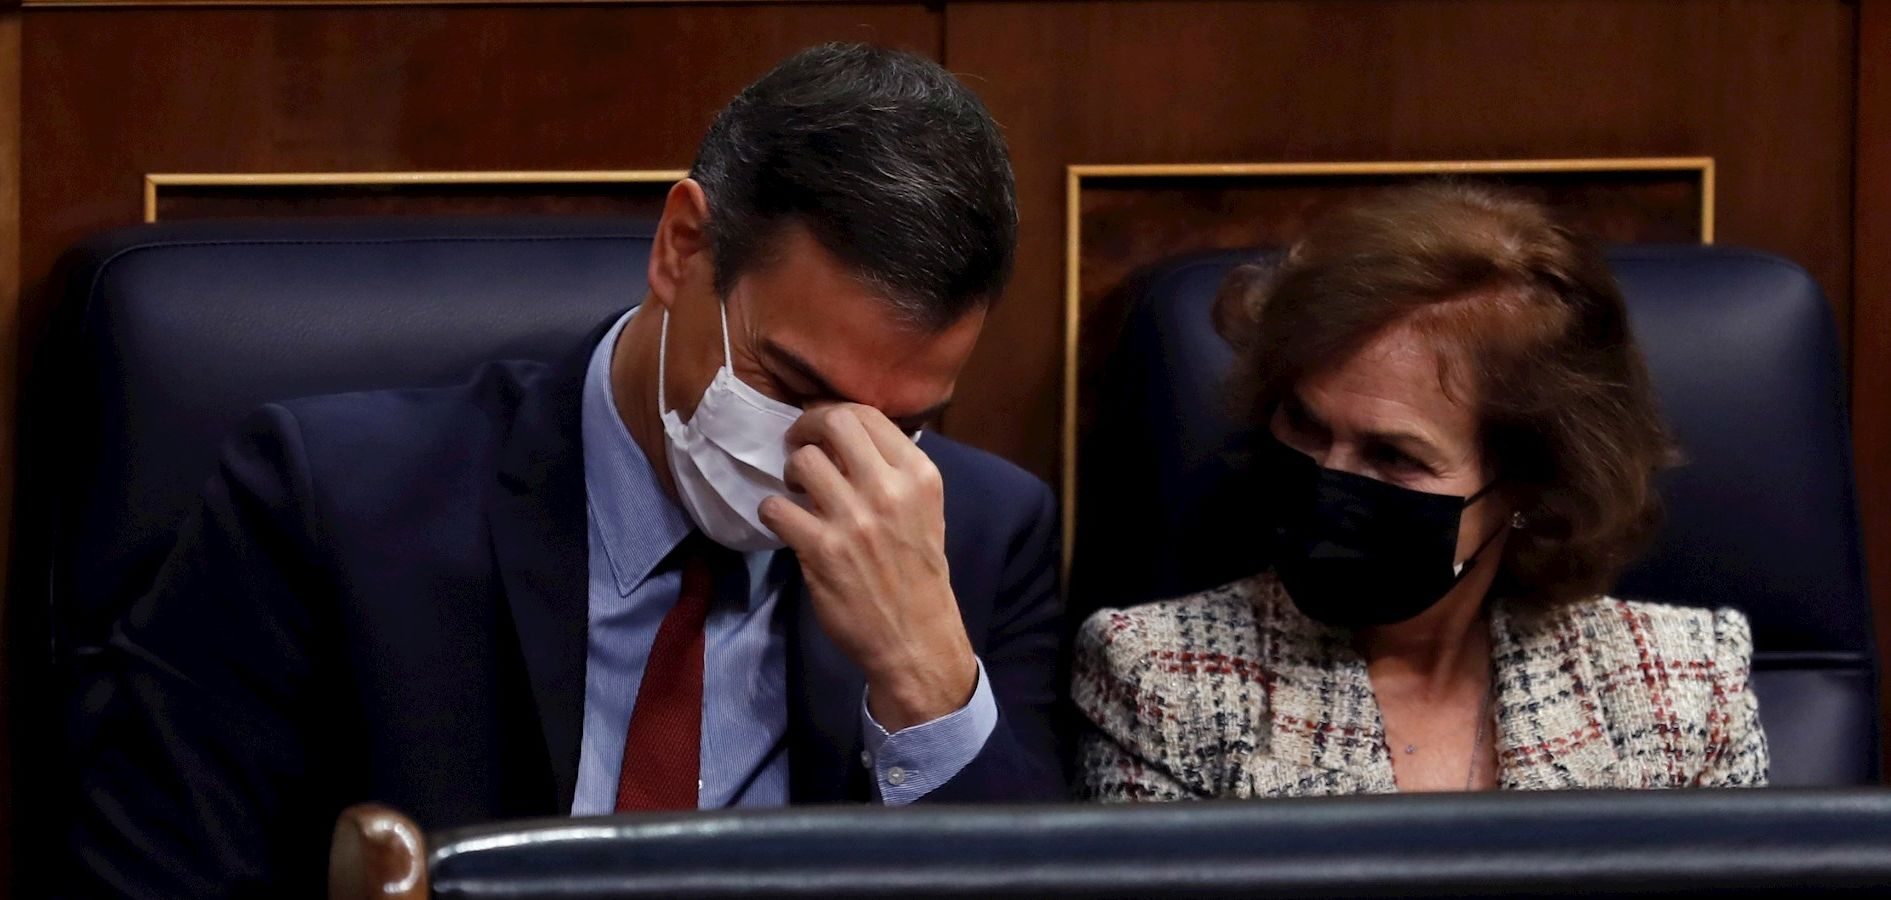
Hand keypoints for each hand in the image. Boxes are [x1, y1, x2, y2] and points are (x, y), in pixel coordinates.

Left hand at [758, 403, 976, 730]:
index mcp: (919, 476)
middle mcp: (889, 490)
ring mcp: (854, 520)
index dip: (832, 413)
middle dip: (807, 428)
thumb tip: (845, 437)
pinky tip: (785, 521)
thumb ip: (892, 471)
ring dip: (791, 471)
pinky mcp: (821, 550)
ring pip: (803, 461)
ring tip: (797, 489)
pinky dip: (773, 510)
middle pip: (834, 423)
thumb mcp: (924, 510)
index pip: (867, 415)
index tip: (820, 429)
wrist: (916, 637)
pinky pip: (776, 507)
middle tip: (799, 445)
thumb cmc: (918, 572)